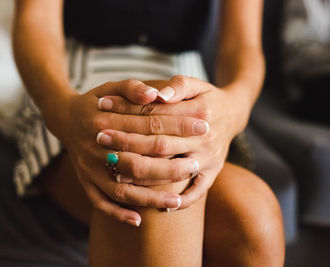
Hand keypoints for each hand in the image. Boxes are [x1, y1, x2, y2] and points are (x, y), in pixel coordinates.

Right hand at [46, 79, 203, 225]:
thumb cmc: (95, 101)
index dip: (179, 125)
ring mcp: (89, 168)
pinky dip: (117, 213)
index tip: (203, 127)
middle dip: (170, 166)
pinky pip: (100, 202)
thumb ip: (133, 88)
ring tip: (175, 202)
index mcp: (106, 120)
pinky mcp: (85, 181)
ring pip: (122, 189)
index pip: (151, 125)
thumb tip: (156, 95)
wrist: (64, 117)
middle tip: (196, 166)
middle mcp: (97, 147)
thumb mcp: (112, 86)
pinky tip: (138, 220)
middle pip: (139, 161)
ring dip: (149, 197)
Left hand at [97, 75, 248, 208]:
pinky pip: (197, 193)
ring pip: (172, 171)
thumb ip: (177, 86)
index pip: (157, 116)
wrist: (234, 113)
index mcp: (200, 113)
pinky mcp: (213, 173)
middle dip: (128, 144)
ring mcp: (209, 158)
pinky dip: (180, 202)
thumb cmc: (208, 97)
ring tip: (115, 173)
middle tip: (100, 141)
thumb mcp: (195, 84)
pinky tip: (158, 206)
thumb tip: (158, 95)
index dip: (128, 114)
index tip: (102, 112)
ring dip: (143, 175)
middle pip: (160, 146)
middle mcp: (205, 139)